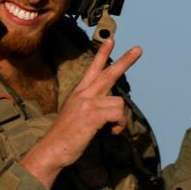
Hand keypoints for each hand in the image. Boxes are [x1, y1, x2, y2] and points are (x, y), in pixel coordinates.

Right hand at [21, 38, 141, 188]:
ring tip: (112, 129)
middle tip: (138, 49)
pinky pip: (118, 114)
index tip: (111, 40)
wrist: (52, 149)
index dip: (102, 54)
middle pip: (109, 73)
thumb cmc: (65, 136)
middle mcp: (83, 94)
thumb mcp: (75, 115)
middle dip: (125, 61)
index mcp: (79, 93)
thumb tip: (110, 108)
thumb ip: (91, 106)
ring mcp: (88, 103)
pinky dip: (119, 126)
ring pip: (119, 102)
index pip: (92, 68)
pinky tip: (110, 132)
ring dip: (120, 119)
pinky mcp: (92, 115)